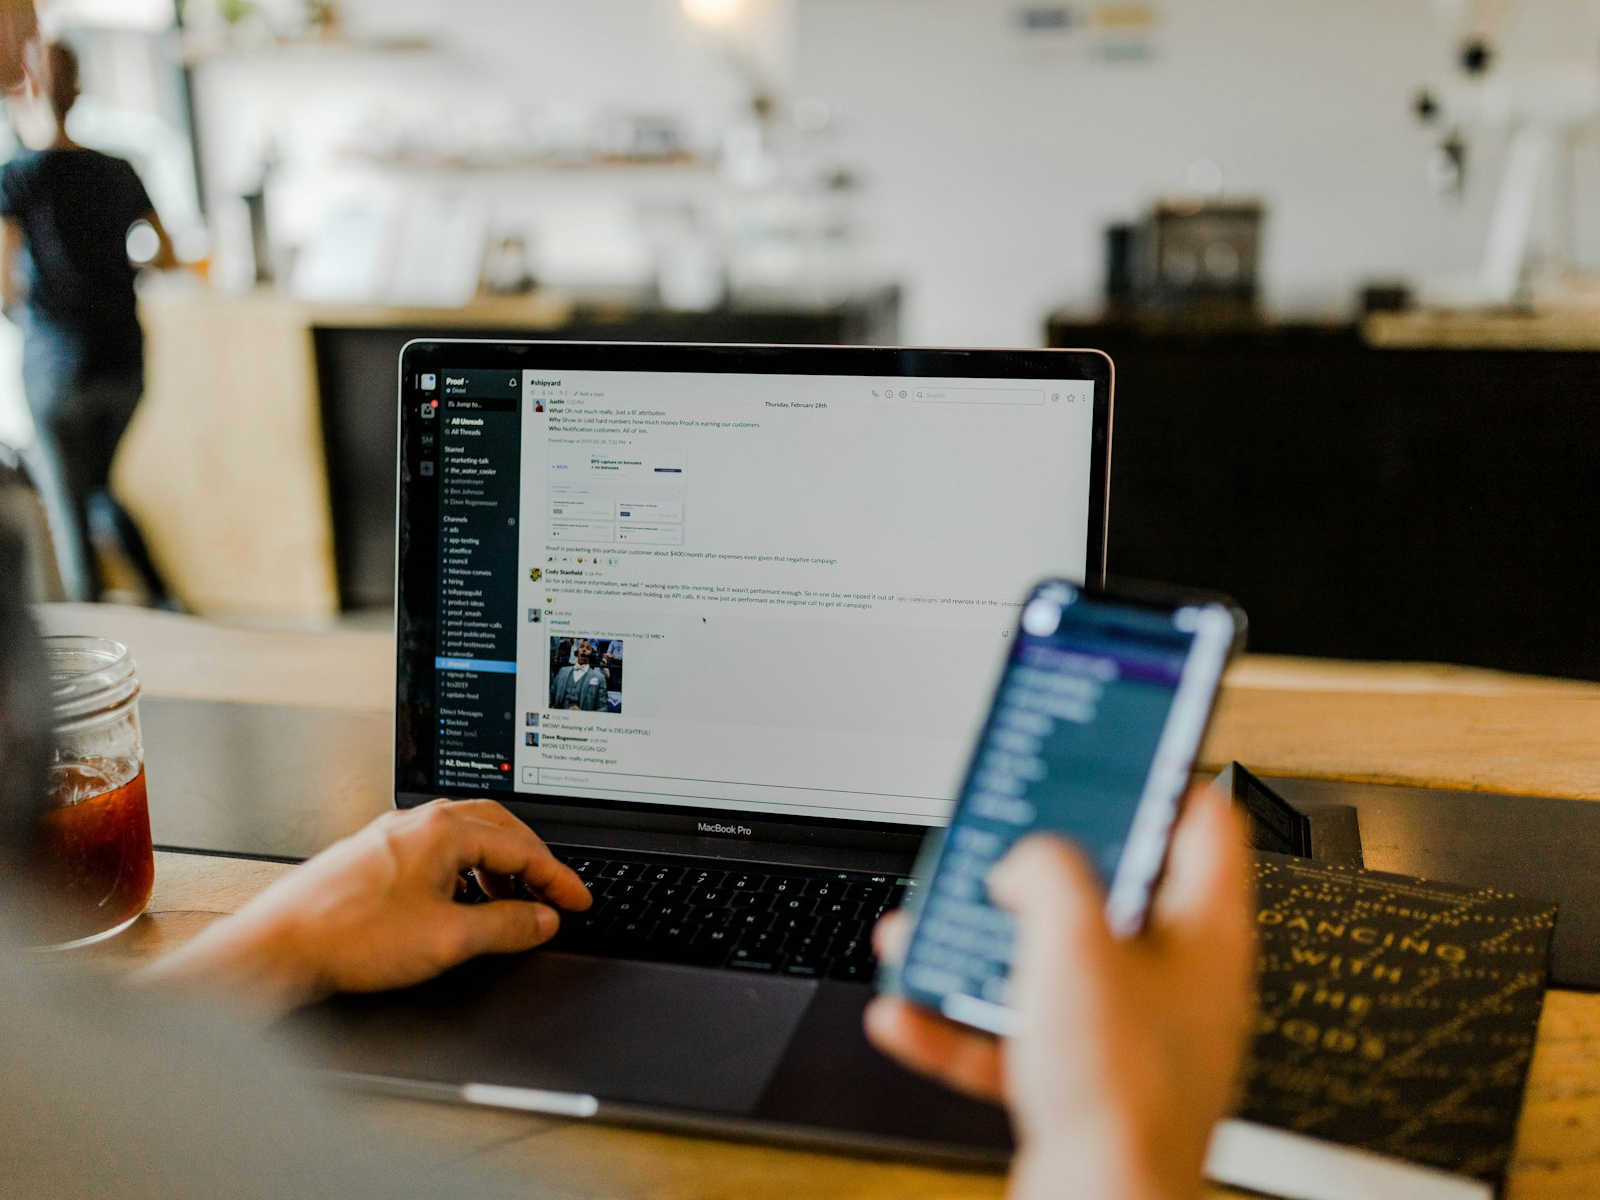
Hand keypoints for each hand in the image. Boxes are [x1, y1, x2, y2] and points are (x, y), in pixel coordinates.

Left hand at [137, 799, 590, 1021]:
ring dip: (498, 869)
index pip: (521, 847)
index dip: (557, 879)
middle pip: (497, 830)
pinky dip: (465, 874)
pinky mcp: (374, 857)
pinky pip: (437, 853)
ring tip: (513, 906)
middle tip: (554, 893)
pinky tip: (461, 905)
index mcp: (443, 829)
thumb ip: (507, 926)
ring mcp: (393, 837)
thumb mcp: (448, 939)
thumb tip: (542, 919)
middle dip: (532, 862)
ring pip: (465, 839)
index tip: (578, 901)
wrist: (279, 947)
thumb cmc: (350, 937)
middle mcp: (418, 823)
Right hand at [865, 788, 1255, 1199]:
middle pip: (1110, 894)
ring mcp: (1131, 1037)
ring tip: (931, 929)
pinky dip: (961, 1021)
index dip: (1158, 778)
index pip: (1202, 824)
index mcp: (1204, 935)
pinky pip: (1016, 1035)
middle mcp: (1176, 983)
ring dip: (983, 945)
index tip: (1116, 752)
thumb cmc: (1120, 1094)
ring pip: (1051, 965)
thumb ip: (1046, 873)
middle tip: (1000, 843)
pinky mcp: (1085, 1084)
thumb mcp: (1073, 943)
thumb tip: (1026, 861)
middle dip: (1038, 870)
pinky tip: (909, 1013)